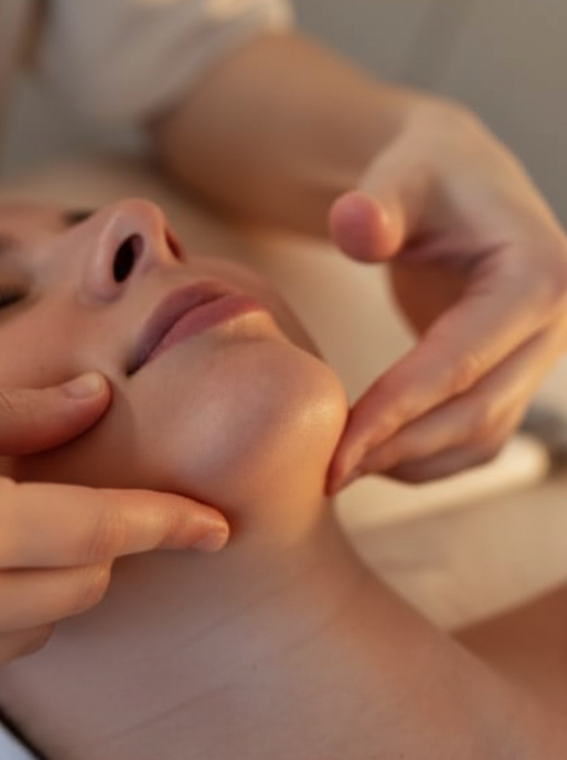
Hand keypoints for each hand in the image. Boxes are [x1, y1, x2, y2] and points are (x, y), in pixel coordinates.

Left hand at [328, 99, 566, 488]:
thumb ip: (378, 201)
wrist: (453, 185)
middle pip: (475, 411)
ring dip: (412, 462)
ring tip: (343, 471)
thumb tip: (355, 225)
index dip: (397, 411)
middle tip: (329, 474)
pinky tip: (374, 459)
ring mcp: (537, 356)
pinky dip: (427, 457)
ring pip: (480, 435)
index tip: (338, 449)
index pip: (460, 362)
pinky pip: (477, 436)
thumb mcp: (401, 173)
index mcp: (536, 276)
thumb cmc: (424, 175)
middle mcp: (552, 324)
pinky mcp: (513, 375)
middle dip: (399, 447)